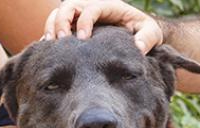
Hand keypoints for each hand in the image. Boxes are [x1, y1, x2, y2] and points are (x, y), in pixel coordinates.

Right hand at [44, 0, 162, 52]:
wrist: (137, 32)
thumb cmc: (144, 32)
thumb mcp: (152, 33)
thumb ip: (147, 38)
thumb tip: (138, 48)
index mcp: (109, 6)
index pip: (91, 8)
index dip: (85, 22)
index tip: (83, 40)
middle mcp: (91, 6)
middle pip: (69, 6)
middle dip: (62, 22)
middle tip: (62, 41)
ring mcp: (80, 15)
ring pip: (58, 13)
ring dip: (51, 27)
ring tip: (48, 45)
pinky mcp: (74, 25)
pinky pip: (56, 25)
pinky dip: (50, 34)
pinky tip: (47, 49)